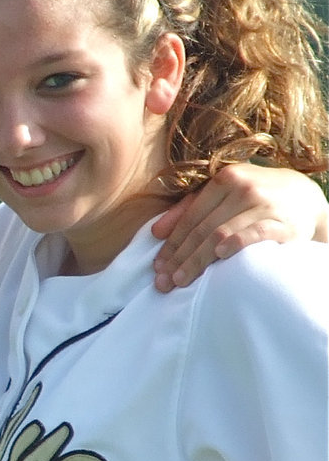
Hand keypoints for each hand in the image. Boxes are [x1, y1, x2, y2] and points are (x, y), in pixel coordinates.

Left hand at [152, 165, 328, 290]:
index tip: (157, 267)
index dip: (172, 244)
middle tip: (164, 281)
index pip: (191, 218)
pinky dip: (235, 243)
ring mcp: (264, 204)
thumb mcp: (225, 194)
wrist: (306, 197)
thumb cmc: (255, 198)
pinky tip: (219, 256)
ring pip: (221, 234)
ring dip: (198, 260)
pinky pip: (254, 233)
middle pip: (202, 229)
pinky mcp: (283, 221)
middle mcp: (244, 187)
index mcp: (225, 178)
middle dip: (180, 258)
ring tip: (181, 280)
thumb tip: (156, 232)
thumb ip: (189, 208)